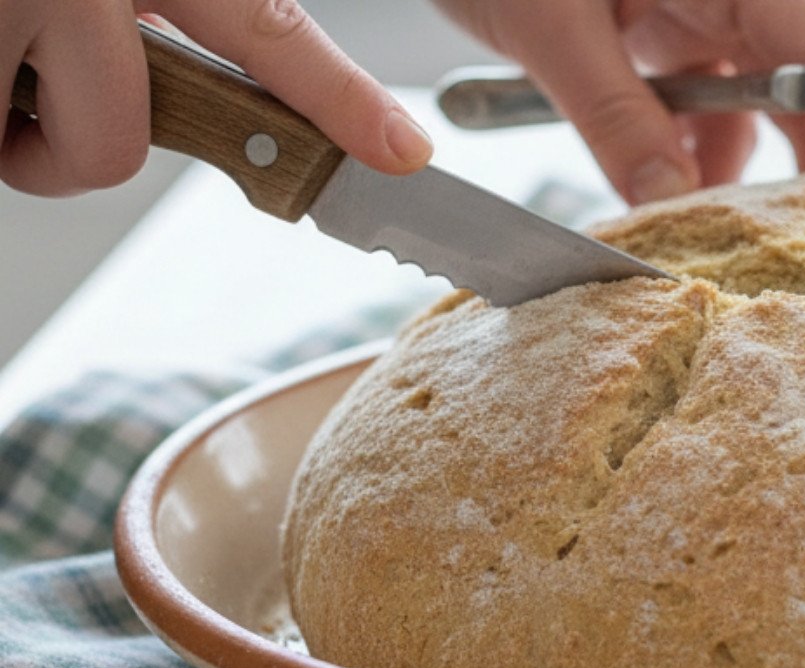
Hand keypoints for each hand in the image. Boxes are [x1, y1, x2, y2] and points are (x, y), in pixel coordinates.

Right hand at [2, 0, 433, 196]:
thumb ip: (153, 9)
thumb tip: (160, 90)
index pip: (260, 26)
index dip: (338, 97)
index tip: (403, 153)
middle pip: (117, 144)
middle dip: (72, 138)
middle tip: (24, 80)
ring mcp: (5, 1)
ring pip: (46, 154)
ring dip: (5, 128)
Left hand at [436, 0, 804, 203]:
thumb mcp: (554, 29)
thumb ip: (616, 116)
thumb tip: (669, 205)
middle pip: (804, 91)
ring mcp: (692, 15)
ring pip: (748, 108)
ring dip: (743, 177)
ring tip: (752, 251)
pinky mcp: (655, 34)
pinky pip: (693, 105)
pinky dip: (687, 156)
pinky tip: (676, 204)